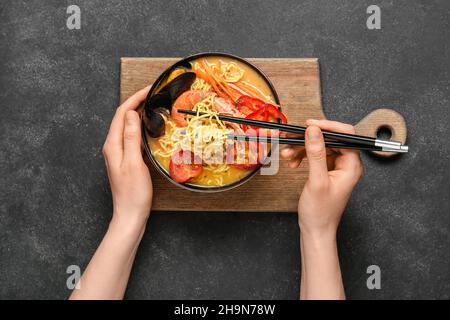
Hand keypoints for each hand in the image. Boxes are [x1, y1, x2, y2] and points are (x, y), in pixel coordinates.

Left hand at [102, 86, 152, 227]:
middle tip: (154, 93)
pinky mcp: (127, 159)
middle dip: (137, 102)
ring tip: (154, 105)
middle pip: (123, 117)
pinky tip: (151, 128)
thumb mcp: (134, 163)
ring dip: (139, 113)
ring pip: (128, 126)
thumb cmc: (133, 193)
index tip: (150, 89)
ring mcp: (119, 153)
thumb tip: (131, 113)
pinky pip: (132, 137)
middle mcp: (113, 146)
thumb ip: (131, 137)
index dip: (135, 98)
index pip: (121, 114)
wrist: (130, 214)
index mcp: (112, 145)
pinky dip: (141, 127)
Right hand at [281, 119, 362, 238]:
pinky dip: (302, 156)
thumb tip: (314, 131)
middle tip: (292, 138)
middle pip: (330, 140)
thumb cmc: (320, 212)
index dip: (328, 127)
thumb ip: (316, 154)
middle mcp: (347, 164)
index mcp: (352, 166)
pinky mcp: (326, 171)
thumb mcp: (317, 181)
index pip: (345, 136)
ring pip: (319, 147)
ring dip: (302, 148)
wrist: (315, 230)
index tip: (310, 124)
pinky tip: (292, 161)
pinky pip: (314, 156)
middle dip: (309, 139)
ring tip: (288, 154)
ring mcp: (336, 167)